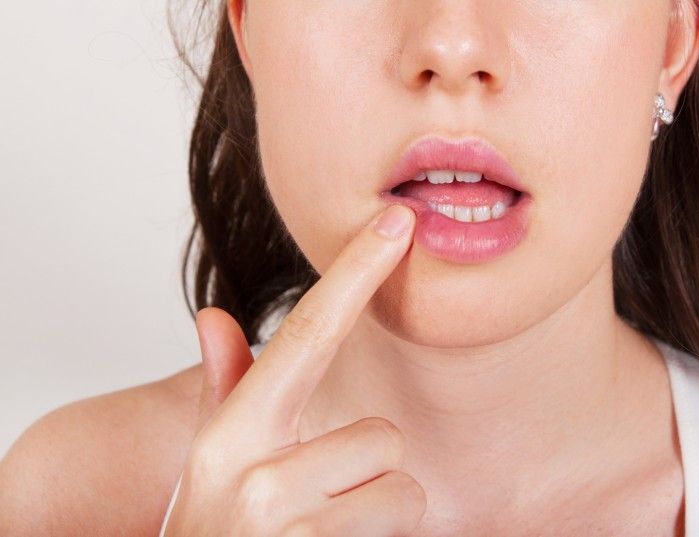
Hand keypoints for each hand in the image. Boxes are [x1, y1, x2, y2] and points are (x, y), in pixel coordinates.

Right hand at [163, 204, 425, 535]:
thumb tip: (216, 318)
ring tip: (328, 536)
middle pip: (383, 438)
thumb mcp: (213, 469)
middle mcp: (256, 476)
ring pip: (405, 491)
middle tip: (322, 505)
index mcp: (233, 436)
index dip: (356, 273)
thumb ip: (227, 394)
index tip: (399, 224)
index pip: (308, 335)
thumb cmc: (217, 535)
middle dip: (367, 474)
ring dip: (380, 517)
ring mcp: (286, 528)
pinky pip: (406, 532)